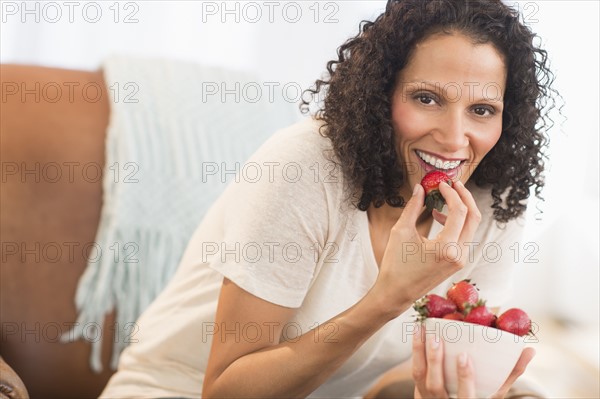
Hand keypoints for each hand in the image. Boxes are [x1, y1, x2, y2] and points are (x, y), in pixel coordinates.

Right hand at [373, 181, 481, 312]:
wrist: (396, 293)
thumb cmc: (395, 265)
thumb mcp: (401, 232)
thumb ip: (413, 207)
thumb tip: (420, 189)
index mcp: (447, 247)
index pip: (459, 211)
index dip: (451, 193)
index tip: (441, 184)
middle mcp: (459, 254)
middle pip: (473, 217)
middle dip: (465, 197)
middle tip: (453, 184)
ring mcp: (460, 260)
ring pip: (471, 226)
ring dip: (461, 209)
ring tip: (443, 198)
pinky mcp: (457, 262)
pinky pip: (463, 236)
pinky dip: (456, 222)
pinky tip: (440, 216)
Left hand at [412, 325, 535, 397]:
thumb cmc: (480, 395)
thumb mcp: (496, 391)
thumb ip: (512, 371)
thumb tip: (530, 350)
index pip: (467, 397)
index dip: (465, 378)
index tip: (464, 356)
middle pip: (436, 386)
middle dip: (435, 362)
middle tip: (437, 339)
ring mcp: (430, 397)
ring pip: (420, 377)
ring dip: (420, 353)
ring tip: (422, 331)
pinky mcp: (419, 389)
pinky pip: (414, 371)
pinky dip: (415, 352)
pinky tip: (417, 332)